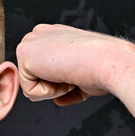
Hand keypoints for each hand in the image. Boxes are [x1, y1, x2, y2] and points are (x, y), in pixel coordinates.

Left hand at [15, 24, 134, 105]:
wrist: (110, 62)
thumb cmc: (104, 68)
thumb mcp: (83, 77)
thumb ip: (66, 85)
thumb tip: (58, 100)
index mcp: (52, 36)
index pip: (44, 72)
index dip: (63, 82)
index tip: (79, 70)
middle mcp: (39, 35)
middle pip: (34, 80)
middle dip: (55, 87)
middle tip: (74, 73)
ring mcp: (30, 42)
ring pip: (30, 87)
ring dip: (53, 89)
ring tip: (69, 73)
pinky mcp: (24, 54)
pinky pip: (30, 92)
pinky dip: (49, 92)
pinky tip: (63, 74)